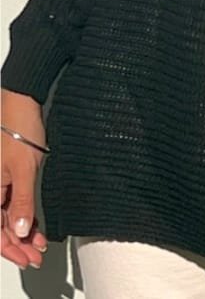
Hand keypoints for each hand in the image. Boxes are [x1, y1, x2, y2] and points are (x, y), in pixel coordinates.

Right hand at [1, 88, 47, 269]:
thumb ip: (22, 201)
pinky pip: (12, 202)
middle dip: (18, 244)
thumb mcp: (24, 168)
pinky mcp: (8, 175)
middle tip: (36, 256)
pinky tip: (35, 226)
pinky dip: (24, 215)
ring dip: (22, 232)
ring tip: (40, 245)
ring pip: (7, 216)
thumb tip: (20, 231)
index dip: (10, 249)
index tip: (27, 258)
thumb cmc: (19, 129)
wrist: (23, 103)